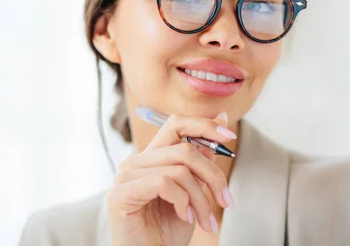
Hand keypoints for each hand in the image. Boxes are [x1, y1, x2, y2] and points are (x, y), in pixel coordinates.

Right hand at [107, 113, 236, 245]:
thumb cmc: (167, 231)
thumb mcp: (193, 190)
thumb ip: (202, 158)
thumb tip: (222, 118)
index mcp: (152, 157)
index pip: (177, 123)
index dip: (204, 125)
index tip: (229, 137)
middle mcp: (136, 161)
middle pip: (185, 148)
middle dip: (213, 175)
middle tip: (226, 201)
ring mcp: (126, 176)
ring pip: (179, 169)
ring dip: (201, 199)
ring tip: (206, 221)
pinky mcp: (120, 194)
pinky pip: (164, 183)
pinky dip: (183, 202)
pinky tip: (186, 218)